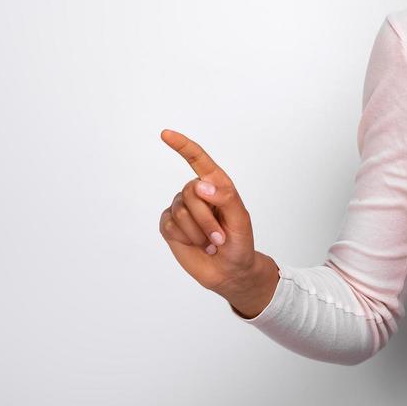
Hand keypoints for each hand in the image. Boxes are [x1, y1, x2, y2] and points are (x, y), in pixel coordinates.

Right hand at [158, 129, 262, 296]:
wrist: (230, 271)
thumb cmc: (239, 242)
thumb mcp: (240, 219)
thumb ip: (225, 197)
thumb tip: (200, 185)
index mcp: (215, 185)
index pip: (197, 160)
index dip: (182, 146)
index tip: (166, 134)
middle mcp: (195, 193)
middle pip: (190, 193)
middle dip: (206, 219)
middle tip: (219, 237)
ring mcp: (180, 208)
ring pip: (181, 212)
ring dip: (199, 233)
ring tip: (211, 243)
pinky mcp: (169, 226)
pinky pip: (170, 225)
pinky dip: (187, 238)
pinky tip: (197, 244)